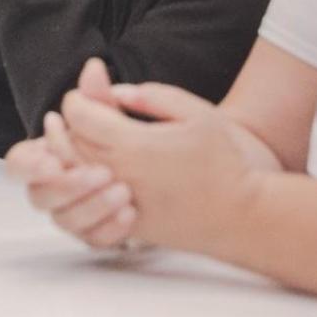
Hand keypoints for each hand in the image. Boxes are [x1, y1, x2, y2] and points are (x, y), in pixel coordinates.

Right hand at [4, 59, 137, 246]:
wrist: (157, 171)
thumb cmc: (122, 139)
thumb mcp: (112, 116)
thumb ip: (98, 97)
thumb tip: (95, 67)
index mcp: (46, 156)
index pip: (18, 164)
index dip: (30, 166)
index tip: (55, 159)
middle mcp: (52, 188)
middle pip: (38, 198)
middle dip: (68, 187)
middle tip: (102, 173)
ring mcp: (72, 214)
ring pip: (65, 223)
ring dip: (92, 208)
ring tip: (124, 192)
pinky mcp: (95, 234)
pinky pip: (92, 242)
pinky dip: (110, 231)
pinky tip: (131, 214)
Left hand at [59, 80, 261, 253]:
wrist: (246, 216)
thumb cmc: (226, 161)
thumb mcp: (195, 113)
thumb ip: (151, 96)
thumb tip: (115, 91)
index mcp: (132, 144)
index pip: (78, 115)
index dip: (77, 99)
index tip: (88, 95)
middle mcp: (119, 174)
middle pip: (70, 143)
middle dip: (70, 124)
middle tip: (80, 113)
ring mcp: (122, 202)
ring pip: (75, 174)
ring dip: (71, 153)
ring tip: (80, 138)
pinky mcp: (130, 225)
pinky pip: (92, 202)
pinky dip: (86, 183)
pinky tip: (97, 171)